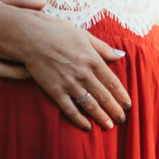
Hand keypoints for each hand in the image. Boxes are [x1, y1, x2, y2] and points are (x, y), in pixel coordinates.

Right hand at [1, 8, 129, 130]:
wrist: (31, 36)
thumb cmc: (57, 31)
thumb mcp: (83, 35)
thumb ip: (103, 47)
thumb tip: (120, 55)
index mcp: (92, 59)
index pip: (112, 82)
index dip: (122, 95)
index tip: (128, 104)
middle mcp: (83, 74)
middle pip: (104, 96)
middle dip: (115, 110)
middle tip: (122, 119)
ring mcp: (69, 84)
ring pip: (90, 105)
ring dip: (101, 117)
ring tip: (109, 125)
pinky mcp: (55, 90)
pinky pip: (69, 109)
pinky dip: (79, 119)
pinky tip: (87, 126)